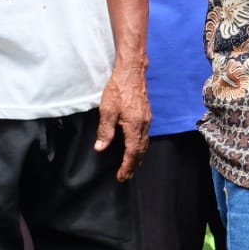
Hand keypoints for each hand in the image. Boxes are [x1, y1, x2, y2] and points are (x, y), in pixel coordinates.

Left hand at [96, 64, 149, 180]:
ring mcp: (147, 120)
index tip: (122, 176)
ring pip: (145, 144)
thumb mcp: (107, 110)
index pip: (132, 152)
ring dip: (138, 157)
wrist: (132, 72)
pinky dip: (141, 147)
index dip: (127, 166)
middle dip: (134, 165)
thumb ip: (105, 130)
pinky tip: (136, 148)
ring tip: (131, 166)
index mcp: (134, 126)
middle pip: (141, 151)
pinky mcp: (147, 116)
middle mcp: (144, 125)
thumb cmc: (119, 89)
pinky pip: (146, 137)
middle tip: (126, 176)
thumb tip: (101, 147)